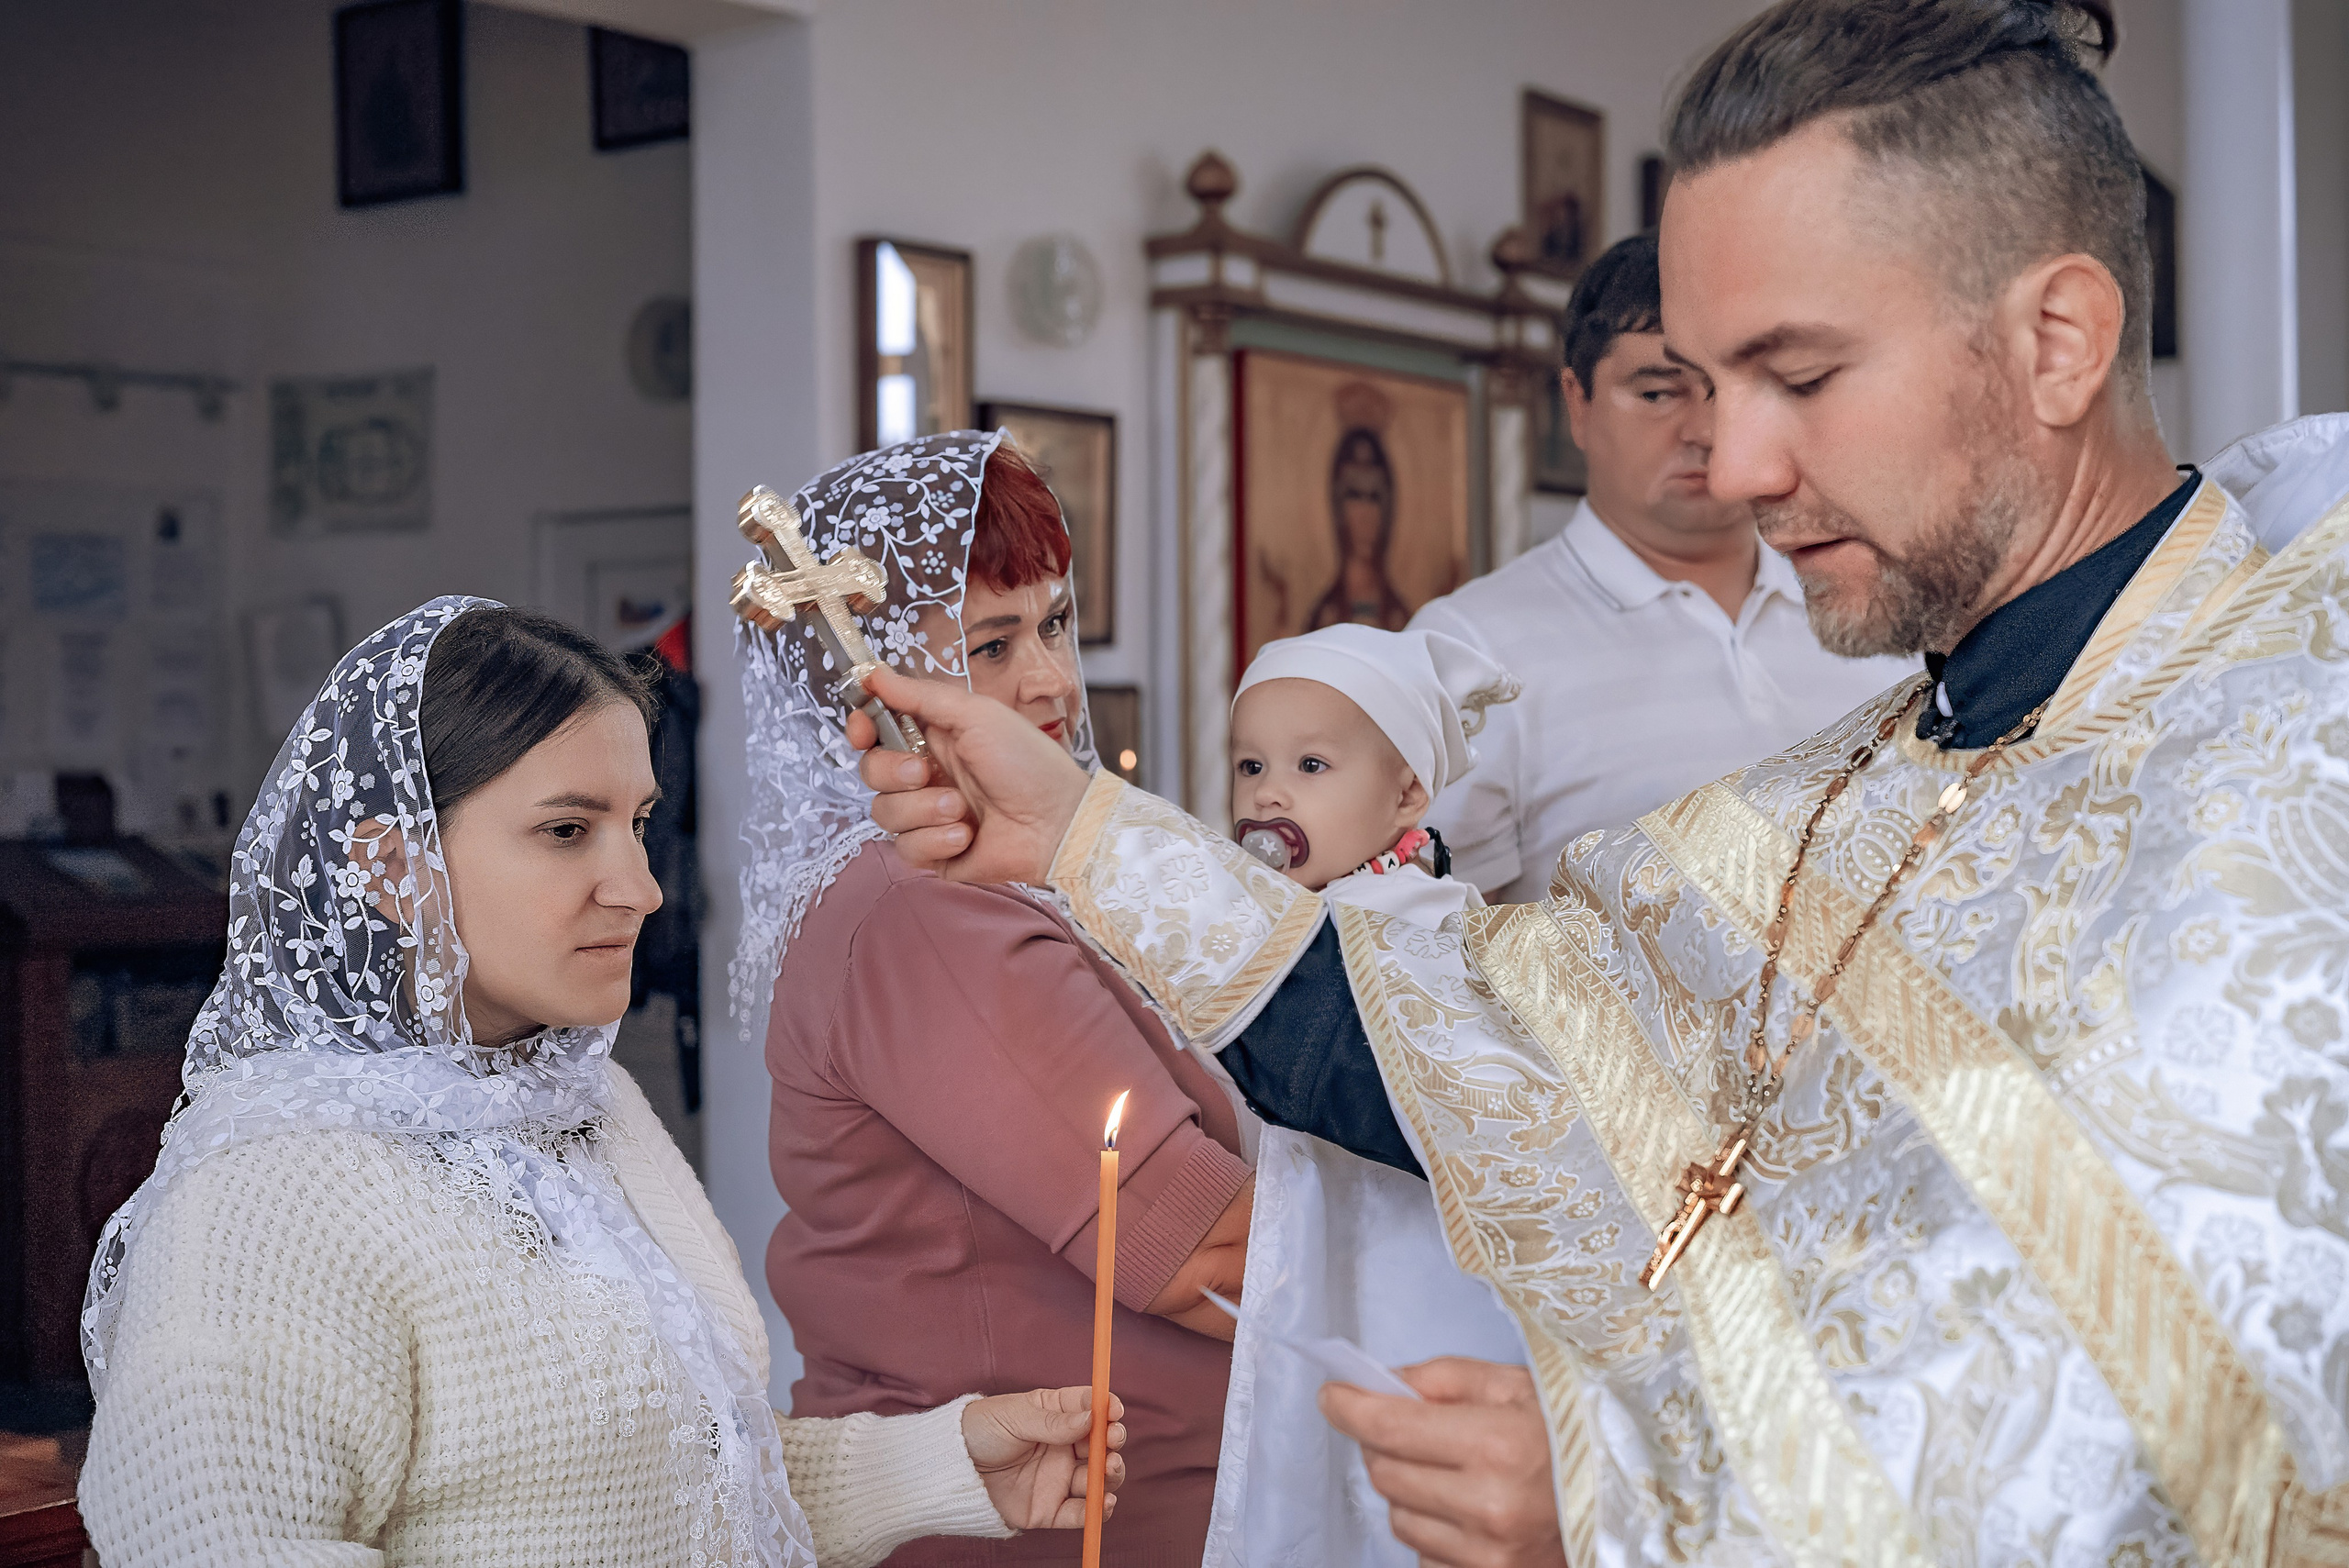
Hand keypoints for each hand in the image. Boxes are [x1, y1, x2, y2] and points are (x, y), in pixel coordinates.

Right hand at [852, 665, 1091, 883]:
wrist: (1058, 822)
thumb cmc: (1028, 763)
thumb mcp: (976, 715)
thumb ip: (920, 696)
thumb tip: (874, 673)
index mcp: (934, 736)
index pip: (877, 729)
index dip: (861, 728)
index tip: (861, 730)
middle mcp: (926, 774)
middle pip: (871, 771)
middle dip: (892, 773)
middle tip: (926, 773)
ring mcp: (928, 815)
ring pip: (884, 813)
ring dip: (923, 810)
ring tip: (963, 810)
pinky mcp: (935, 852)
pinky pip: (906, 848)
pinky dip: (935, 841)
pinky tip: (966, 836)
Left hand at [960, 1385, 1126, 1530]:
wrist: (950, 1470)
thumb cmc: (979, 1431)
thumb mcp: (1014, 1417)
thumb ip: (1053, 1422)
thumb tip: (1091, 1417)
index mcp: (1055, 1416)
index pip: (1091, 1408)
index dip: (1107, 1408)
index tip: (1114, 1411)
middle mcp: (1063, 1447)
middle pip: (1101, 1444)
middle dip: (1113, 1442)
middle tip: (1112, 1441)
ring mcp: (1058, 1478)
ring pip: (1098, 1478)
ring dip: (1111, 1474)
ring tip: (1109, 1469)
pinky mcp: (1049, 1509)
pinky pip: (1080, 1513)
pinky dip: (1097, 1511)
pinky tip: (1104, 1502)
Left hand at [1319, 1358, 1564, 1567]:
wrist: (1633, 1502)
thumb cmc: (1576, 1437)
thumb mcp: (1519, 1385)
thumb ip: (1444, 1378)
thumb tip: (1384, 1385)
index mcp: (1498, 1445)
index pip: (1390, 1427)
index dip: (1349, 1407)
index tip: (1333, 1394)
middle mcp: (1489, 1507)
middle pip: (1386, 1474)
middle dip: (1382, 1444)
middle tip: (1402, 1426)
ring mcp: (1489, 1556)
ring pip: (1399, 1518)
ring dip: (1409, 1491)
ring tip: (1449, 1472)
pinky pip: (1424, 1556)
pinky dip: (1432, 1532)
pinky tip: (1466, 1512)